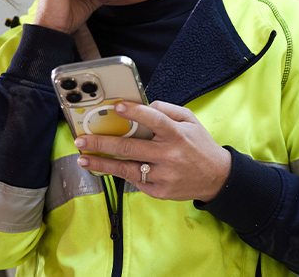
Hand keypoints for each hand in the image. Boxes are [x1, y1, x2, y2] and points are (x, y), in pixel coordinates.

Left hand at [75, 101, 231, 201]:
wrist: (217, 177)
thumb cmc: (200, 146)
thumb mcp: (190, 121)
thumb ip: (167, 111)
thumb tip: (143, 107)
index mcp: (177, 134)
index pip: (154, 120)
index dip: (134, 112)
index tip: (116, 107)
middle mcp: (169, 155)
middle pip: (130, 148)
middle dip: (102, 143)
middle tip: (82, 139)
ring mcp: (164, 176)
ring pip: (126, 169)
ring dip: (102, 164)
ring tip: (83, 159)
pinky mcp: (160, 191)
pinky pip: (135, 181)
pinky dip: (119, 174)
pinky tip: (104, 168)